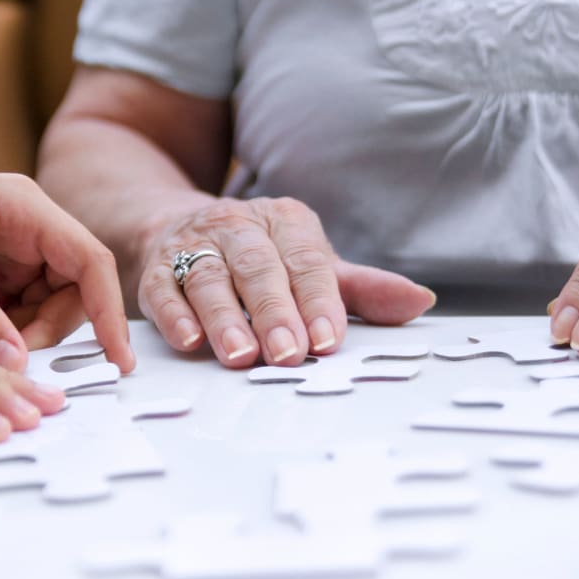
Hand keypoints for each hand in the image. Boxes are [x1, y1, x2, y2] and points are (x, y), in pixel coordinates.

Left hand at [0, 165, 134, 373]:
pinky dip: (1, 342)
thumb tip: (17, 364)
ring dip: (23, 341)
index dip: (108, 311)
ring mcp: (5, 257)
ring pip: (44, 313)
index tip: (116, 359)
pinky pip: (14, 321)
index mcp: (22, 206)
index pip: (88, 261)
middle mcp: (23, 230)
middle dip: (49, 333)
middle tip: (10, 362)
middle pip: (71, 294)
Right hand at [136, 196, 436, 366]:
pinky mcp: (158, 268)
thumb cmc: (262, 258)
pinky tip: (188, 341)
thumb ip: (360, 290)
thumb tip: (420, 301)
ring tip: (240, 356)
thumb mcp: (312, 267)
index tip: (329, 340)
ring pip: (210, 278)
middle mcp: (240, 227)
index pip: (307, 260)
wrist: (181, 227)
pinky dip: (174, 314)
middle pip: (258, 267)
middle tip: (288, 354)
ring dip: (224, 318)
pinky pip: (164, 288)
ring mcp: (195, 245)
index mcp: (286, 222)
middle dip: (274, 312)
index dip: (319, 300)